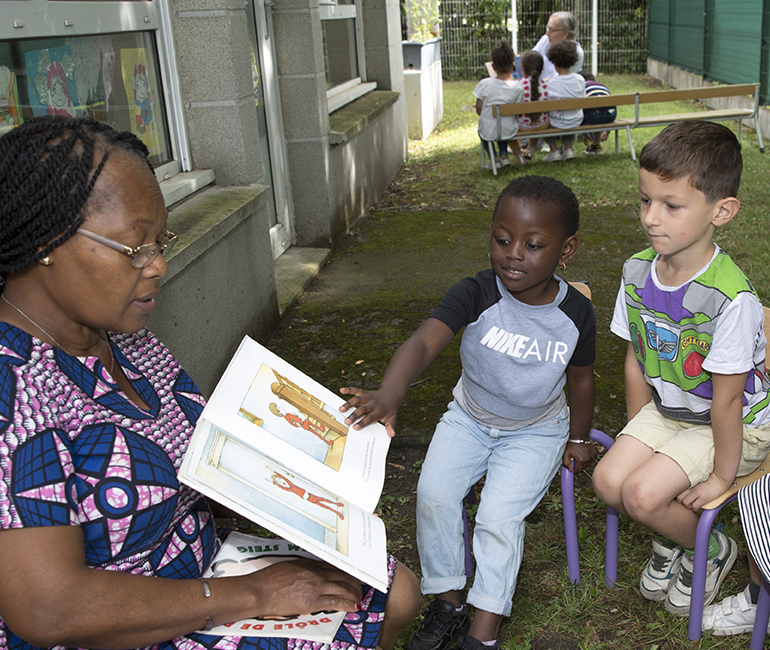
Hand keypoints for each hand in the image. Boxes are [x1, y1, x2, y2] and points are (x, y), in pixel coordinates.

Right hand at [247, 558, 361, 615]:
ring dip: (354, 595)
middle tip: (360, 589)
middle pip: (343, 576)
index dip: (347, 572)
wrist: (260, 591)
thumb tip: (315, 572)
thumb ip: (305, 568)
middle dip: (355, 583)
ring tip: (359, 599)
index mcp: (310, 563)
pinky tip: (353, 607)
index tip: (353, 576)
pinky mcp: (312, 602)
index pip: (335, 566)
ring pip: (343, 588)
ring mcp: (315, 587)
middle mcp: (316, 573)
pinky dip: (347, 604)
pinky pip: (335, 602)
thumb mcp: (290, 566)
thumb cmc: (270, 579)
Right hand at [339, 387, 398, 435]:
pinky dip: (349, 389)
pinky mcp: (364, 392)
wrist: (391, 395)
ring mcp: (368, 397)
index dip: (363, 422)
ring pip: (357, 399)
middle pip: (362, 409)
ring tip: (341, 409)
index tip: (355, 427)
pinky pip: (356, 390)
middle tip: (346, 421)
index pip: (370, 417)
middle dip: (354, 415)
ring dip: (349, 403)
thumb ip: (391, 426)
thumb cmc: (390, 410)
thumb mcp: (392, 418)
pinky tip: (341, 390)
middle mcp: (373, 403)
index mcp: (379, 411)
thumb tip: (392, 435)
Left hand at [561, 441, 596, 473]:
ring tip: (580, 456)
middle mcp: (587, 459)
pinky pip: (592, 459)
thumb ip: (566, 463)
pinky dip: (589, 459)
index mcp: (580, 460)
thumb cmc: (571, 444)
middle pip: (583, 467)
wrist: (578, 435)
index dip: (575, 471)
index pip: (578, 471)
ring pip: (588, 464)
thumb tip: (571, 471)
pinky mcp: (595, 453)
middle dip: (579, 465)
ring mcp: (592, 456)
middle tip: (575, 459)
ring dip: (584, 462)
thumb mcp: (566, 453)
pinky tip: (585, 454)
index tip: (573, 469)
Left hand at [676, 473, 729, 510]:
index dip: (676, 495)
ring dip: (688, 506)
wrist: (719, 478)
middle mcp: (691, 487)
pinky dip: (695, 508)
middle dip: (680, 502)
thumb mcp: (695, 478)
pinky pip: (695, 506)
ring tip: (691, 505)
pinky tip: (697, 507)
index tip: (679, 496)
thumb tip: (680, 485)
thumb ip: (688, 481)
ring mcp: (697, 492)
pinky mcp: (704, 498)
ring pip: (685, 502)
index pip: (676, 489)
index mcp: (688, 482)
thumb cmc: (707, 478)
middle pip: (678, 497)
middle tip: (685, 502)